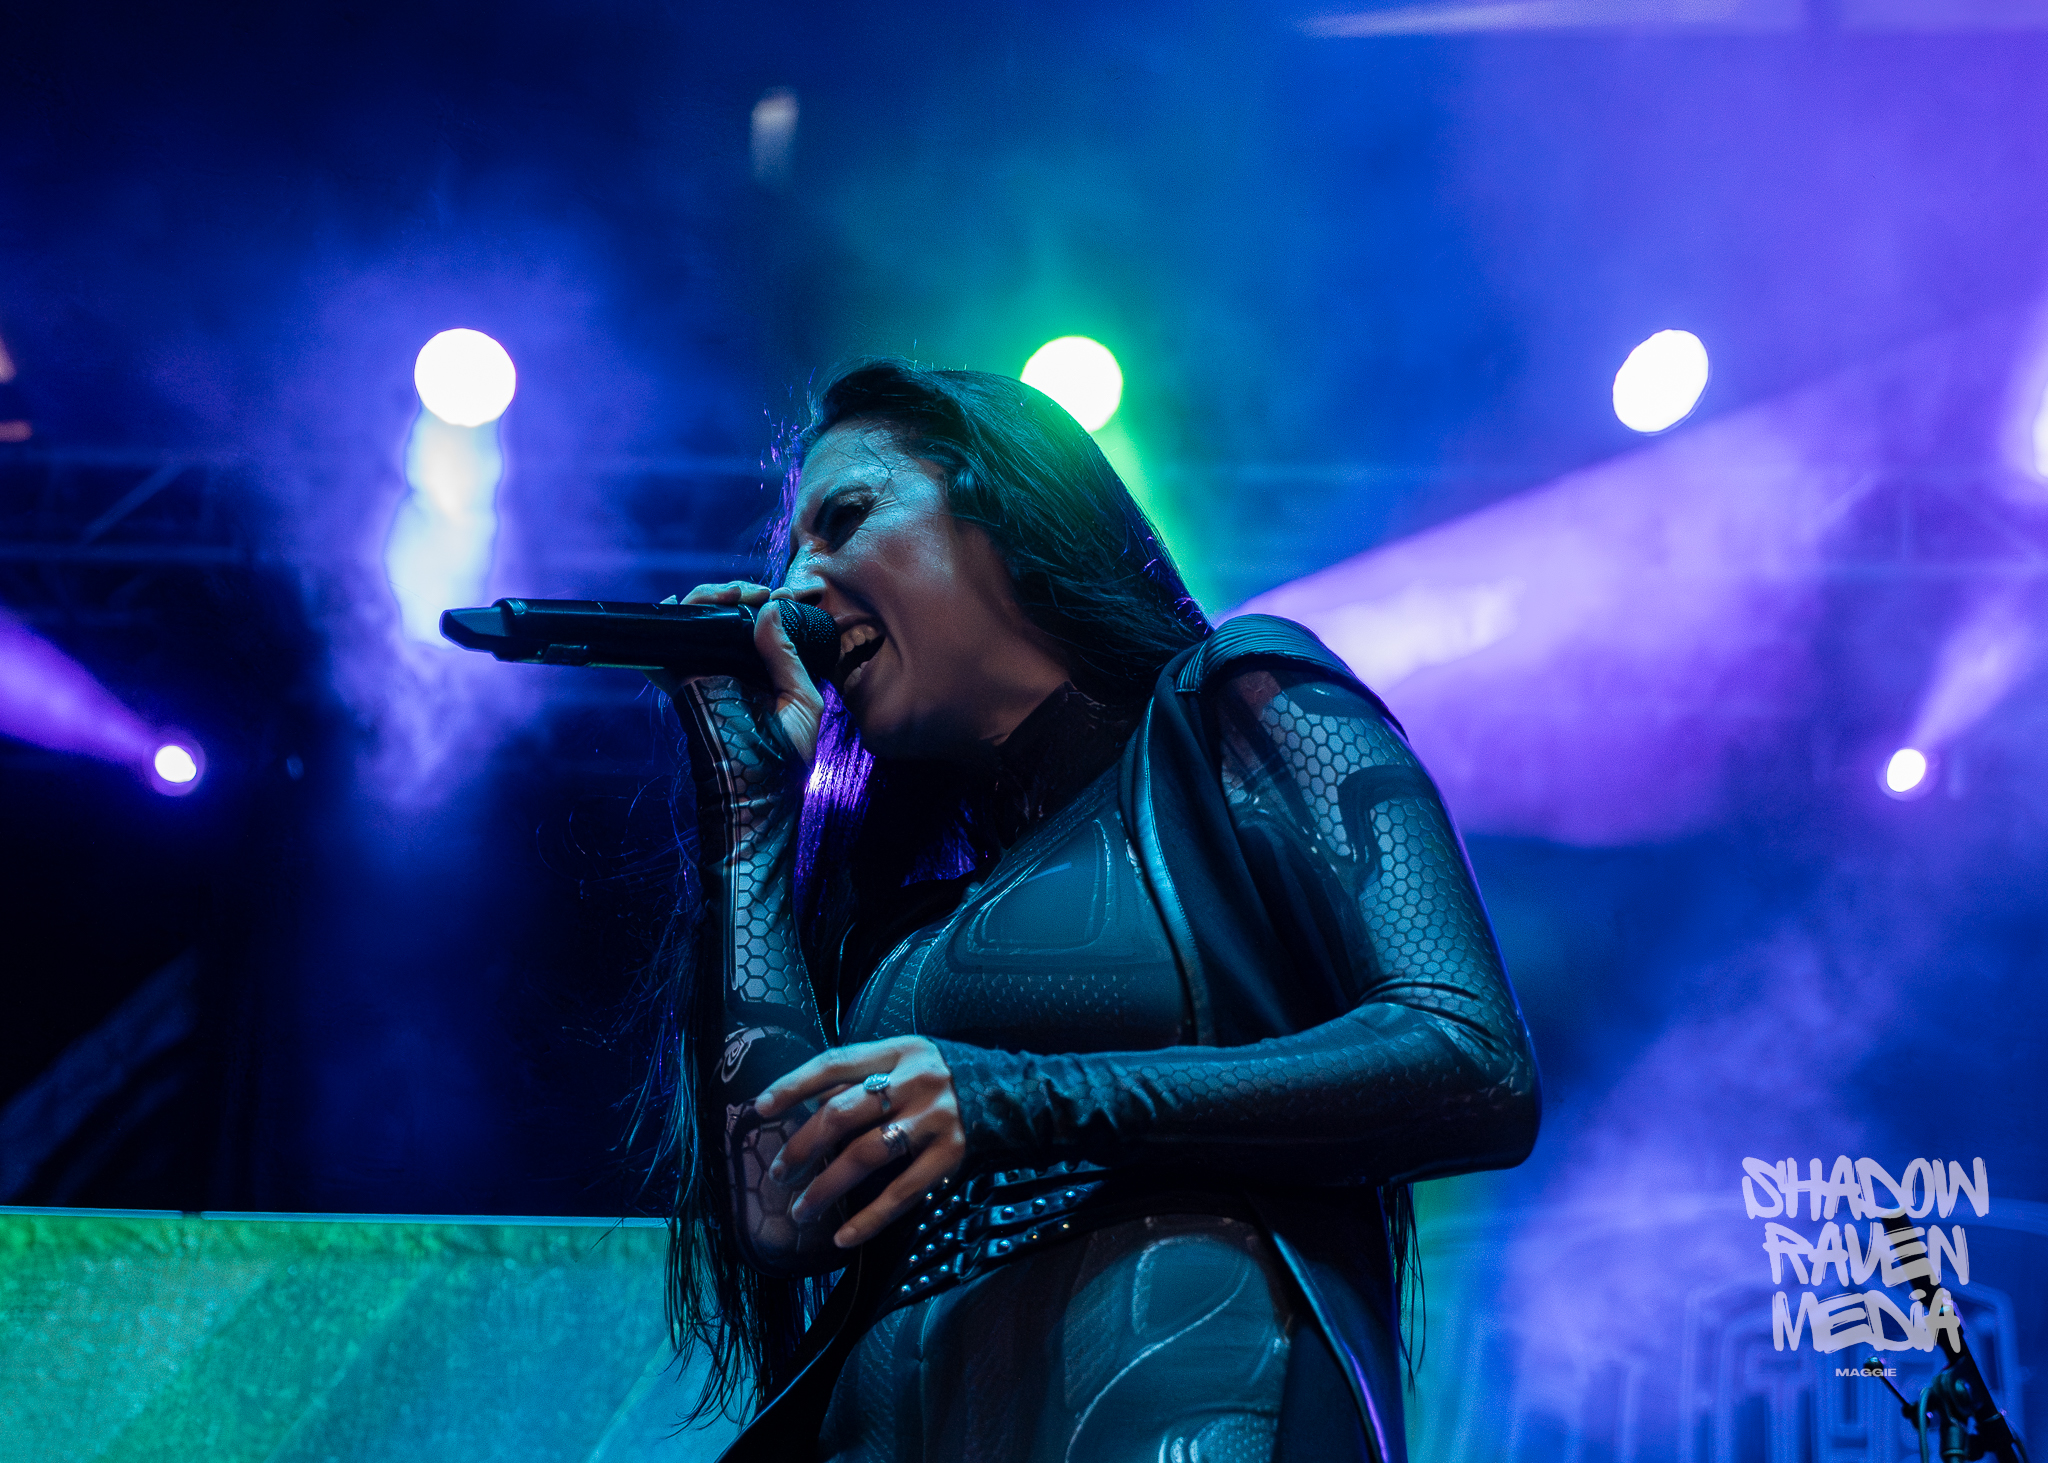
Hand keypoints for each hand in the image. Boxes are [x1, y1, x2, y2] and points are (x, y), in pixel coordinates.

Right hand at [648, 581, 823, 762]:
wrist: (757, 791)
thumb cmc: (787, 753)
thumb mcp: (801, 700)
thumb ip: (787, 656)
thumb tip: (771, 609)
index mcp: (763, 670)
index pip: (758, 625)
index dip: (765, 602)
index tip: (782, 593)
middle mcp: (732, 667)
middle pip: (723, 617)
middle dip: (735, 594)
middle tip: (755, 591)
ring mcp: (705, 674)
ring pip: (696, 625)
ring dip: (707, 600)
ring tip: (728, 595)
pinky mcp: (682, 686)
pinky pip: (664, 654)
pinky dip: (661, 629)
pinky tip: (671, 609)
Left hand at [756, 1036, 965, 1248]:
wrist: (1008, 1095)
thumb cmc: (940, 1080)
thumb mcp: (904, 1062)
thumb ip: (862, 1080)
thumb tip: (804, 1108)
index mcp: (897, 1051)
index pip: (834, 1063)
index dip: (794, 1085)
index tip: (761, 1109)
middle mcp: (916, 1080)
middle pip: (842, 1113)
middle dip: (802, 1147)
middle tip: (779, 1175)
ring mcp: (935, 1119)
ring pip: (866, 1155)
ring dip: (826, 1187)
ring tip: (801, 1211)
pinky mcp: (952, 1156)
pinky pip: (901, 1193)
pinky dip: (869, 1219)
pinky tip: (844, 1237)